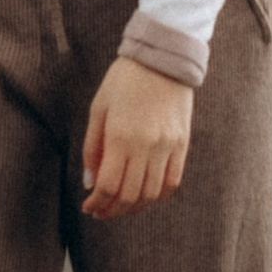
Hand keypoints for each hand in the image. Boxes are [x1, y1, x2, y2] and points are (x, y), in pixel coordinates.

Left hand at [81, 57, 194, 217]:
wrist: (163, 59)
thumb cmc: (124, 81)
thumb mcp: (99, 108)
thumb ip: (92, 148)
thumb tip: (90, 182)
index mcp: (121, 136)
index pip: (109, 186)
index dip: (97, 203)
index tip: (89, 207)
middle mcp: (146, 146)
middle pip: (130, 195)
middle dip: (113, 210)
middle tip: (101, 212)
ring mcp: (168, 146)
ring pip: (151, 193)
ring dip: (134, 206)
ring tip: (120, 206)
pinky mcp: (182, 144)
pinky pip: (172, 182)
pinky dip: (157, 195)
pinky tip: (144, 195)